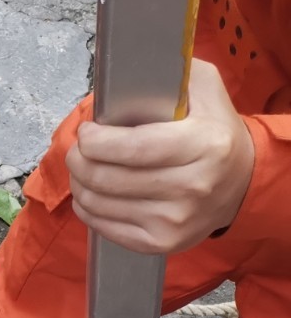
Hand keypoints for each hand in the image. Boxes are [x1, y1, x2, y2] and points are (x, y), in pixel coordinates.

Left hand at [68, 59, 255, 254]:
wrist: (241, 182)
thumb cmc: (212, 132)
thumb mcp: (203, 90)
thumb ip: (166, 75)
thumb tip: (117, 81)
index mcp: (203, 145)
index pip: (131, 148)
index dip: (94, 141)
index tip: (86, 131)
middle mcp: (192, 186)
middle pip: (105, 178)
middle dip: (78, 160)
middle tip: (77, 150)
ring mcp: (175, 220)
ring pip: (98, 203)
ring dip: (78, 183)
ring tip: (83, 168)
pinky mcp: (160, 242)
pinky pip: (103, 226)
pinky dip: (87, 208)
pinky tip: (92, 193)